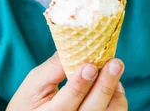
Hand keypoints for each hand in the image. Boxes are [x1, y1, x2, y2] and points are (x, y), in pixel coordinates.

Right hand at [7, 53, 127, 110]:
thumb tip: (74, 45)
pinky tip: (115, 85)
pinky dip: (118, 101)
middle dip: (104, 85)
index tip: (89, 66)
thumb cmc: (30, 102)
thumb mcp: (33, 85)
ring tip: (115, 71)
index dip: (79, 85)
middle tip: (115, 63)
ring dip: (115, 93)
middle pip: (90, 110)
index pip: (64, 105)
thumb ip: (52, 69)